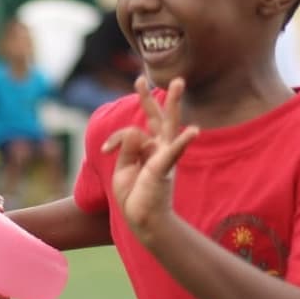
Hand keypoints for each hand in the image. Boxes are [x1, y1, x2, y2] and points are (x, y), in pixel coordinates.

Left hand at [102, 76, 198, 248]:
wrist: (142, 221)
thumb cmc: (134, 196)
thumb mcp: (123, 169)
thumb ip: (126, 148)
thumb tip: (132, 131)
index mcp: (147, 150)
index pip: (134, 130)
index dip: (116, 136)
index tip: (105, 149)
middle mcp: (159, 149)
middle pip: (158, 118)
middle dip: (151, 98)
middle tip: (144, 77)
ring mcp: (164, 157)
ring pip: (169, 125)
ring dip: (173, 104)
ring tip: (178, 83)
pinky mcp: (164, 168)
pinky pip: (174, 152)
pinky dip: (183, 141)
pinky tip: (194, 132)